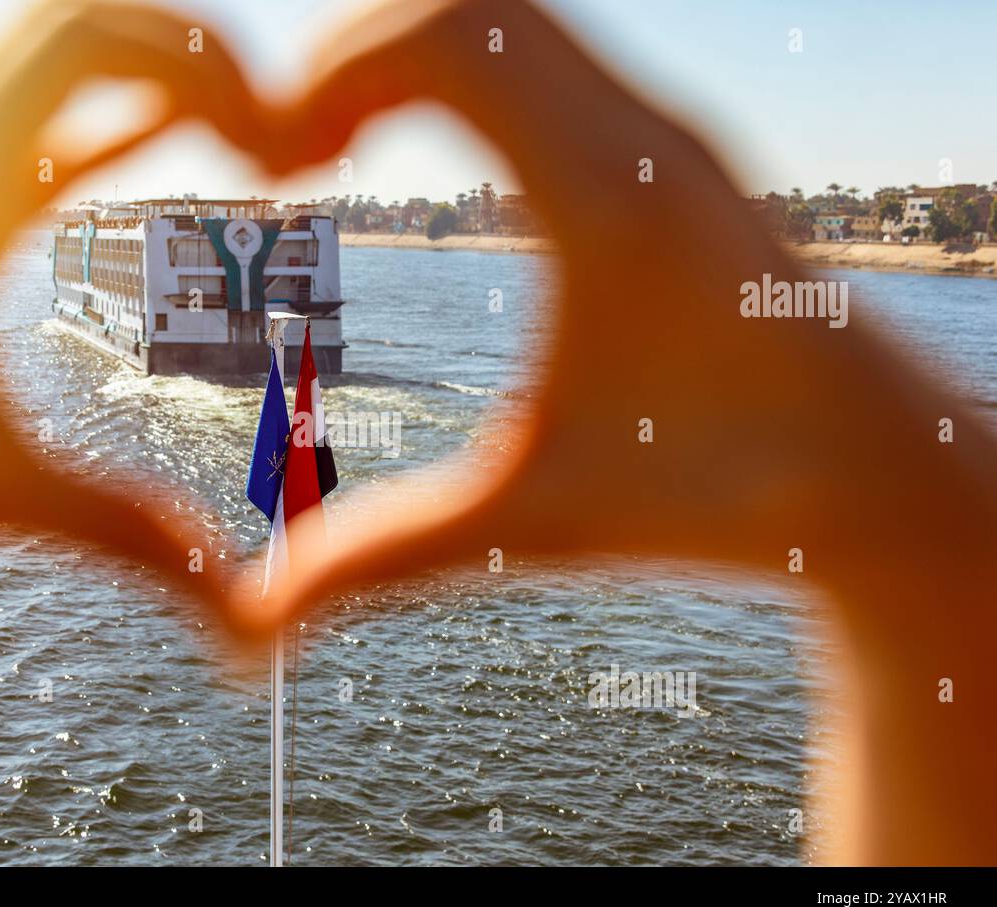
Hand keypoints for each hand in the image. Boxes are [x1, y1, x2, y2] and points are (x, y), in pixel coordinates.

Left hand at [0, 1, 268, 667]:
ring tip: (225, 125)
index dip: (192, 64)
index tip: (262, 141)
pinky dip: (100, 123)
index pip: (77, 47)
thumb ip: (134, 537)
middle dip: (176, 48)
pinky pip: (25, 134)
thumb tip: (249, 601)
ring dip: (135, 75)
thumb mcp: (4, 495)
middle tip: (259, 116)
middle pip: (61, 24)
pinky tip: (156, 150)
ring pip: (36, 65)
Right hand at [252, 0, 996, 863]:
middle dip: (354, 51)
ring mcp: (665, 132)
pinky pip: (550, 54)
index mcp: (606, 202)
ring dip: (411, 53)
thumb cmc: (723, 492)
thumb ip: (386, 557)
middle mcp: (643, 137)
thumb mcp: (534, 523)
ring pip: (513, 14)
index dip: (333, 73)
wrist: (881, 471)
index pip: (448, 37)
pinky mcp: (672, 150)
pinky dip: (467, 70)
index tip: (286, 168)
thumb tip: (258, 614)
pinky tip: (435, 158)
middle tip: (299, 148)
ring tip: (344, 144)